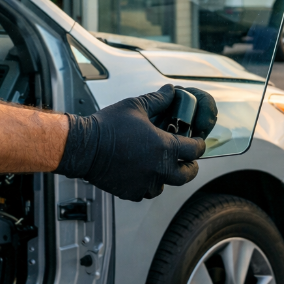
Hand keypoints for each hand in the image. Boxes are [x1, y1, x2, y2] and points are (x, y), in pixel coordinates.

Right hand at [56, 85, 210, 201]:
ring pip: (166, 185)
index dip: (199, 144)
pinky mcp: (131, 192)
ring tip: (161, 165)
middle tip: (186, 159)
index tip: (197, 141)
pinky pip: (146, 191)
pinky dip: (148, 184)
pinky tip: (142, 173)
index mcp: (165, 147)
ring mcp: (145, 183)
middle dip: (190, 166)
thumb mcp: (136, 106)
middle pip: (187, 174)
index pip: (195, 150)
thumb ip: (158, 99)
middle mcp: (159, 169)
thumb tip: (171, 91)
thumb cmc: (108, 126)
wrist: (84, 147)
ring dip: (167, 176)